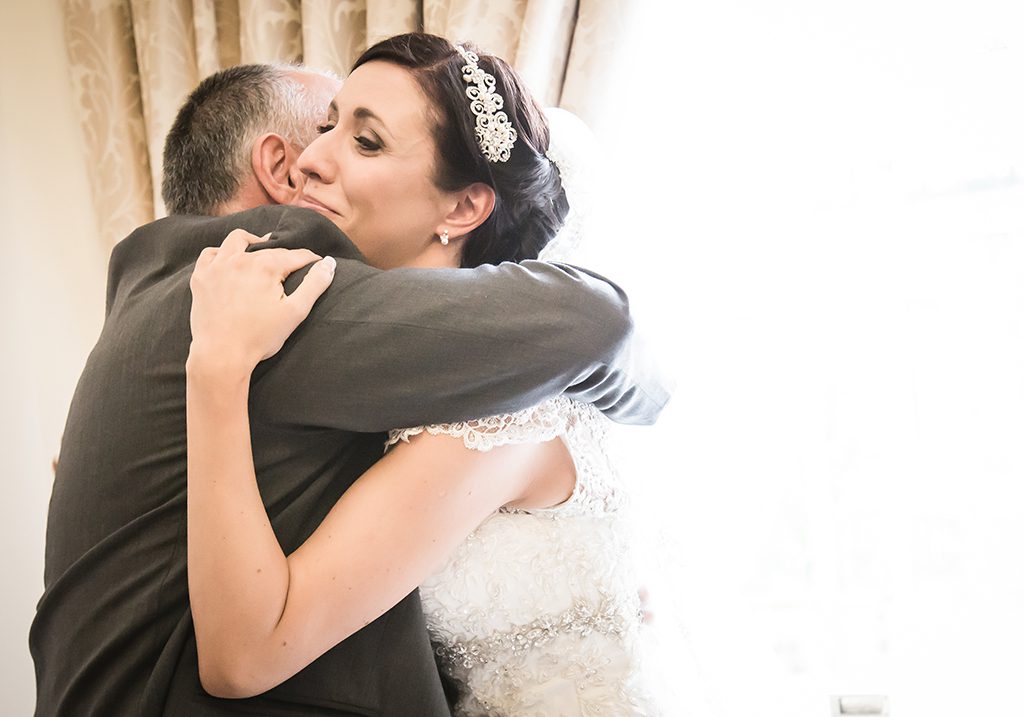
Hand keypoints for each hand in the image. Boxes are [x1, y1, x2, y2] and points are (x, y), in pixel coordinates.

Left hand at [187, 229, 335, 374]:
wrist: (221, 355)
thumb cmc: (260, 337)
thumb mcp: (295, 312)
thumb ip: (315, 284)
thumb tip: (329, 264)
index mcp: (266, 266)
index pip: (295, 255)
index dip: (310, 260)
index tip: (317, 264)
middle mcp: (240, 259)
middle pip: (269, 249)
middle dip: (284, 256)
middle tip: (293, 268)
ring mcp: (217, 267)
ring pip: (236, 240)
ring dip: (251, 242)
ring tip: (260, 252)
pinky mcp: (201, 278)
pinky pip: (210, 254)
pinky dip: (222, 254)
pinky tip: (230, 262)